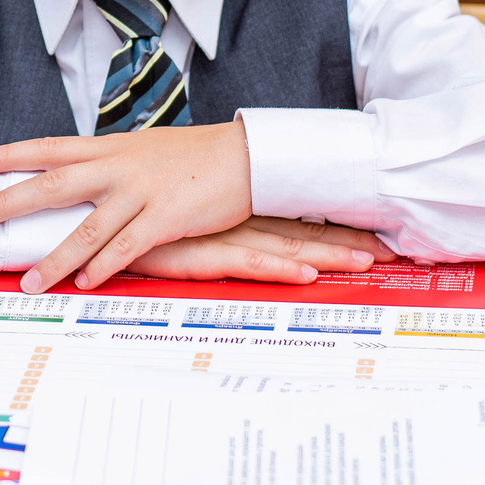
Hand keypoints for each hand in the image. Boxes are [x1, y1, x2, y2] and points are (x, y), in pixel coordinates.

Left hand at [0, 122, 255, 293]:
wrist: (246, 155)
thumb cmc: (196, 156)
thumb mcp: (146, 149)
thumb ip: (113, 163)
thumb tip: (84, 174)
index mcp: (111, 147)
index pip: (51, 147)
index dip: (12, 154)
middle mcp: (118, 166)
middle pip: (53, 183)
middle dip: (8, 201)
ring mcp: (140, 192)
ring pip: (86, 229)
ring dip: (54, 259)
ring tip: (28, 283)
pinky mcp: (165, 217)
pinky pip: (126, 247)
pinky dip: (102, 267)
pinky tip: (84, 283)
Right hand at [125, 216, 392, 284]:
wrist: (89, 211)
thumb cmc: (134, 216)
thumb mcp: (180, 219)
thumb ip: (208, 224)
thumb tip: (235, 228)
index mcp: (234, 208)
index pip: (295, 217)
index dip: (337, 223)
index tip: (376, 231)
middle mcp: (234, 218)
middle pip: (302, 230)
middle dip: (350, 240)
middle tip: (395, 250)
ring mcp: (218, 235)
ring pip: (285, 246)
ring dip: (329, 254)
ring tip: (368, 262)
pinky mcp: (197, 253)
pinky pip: (247, 263)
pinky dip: (280, 269)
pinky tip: (309, 275)